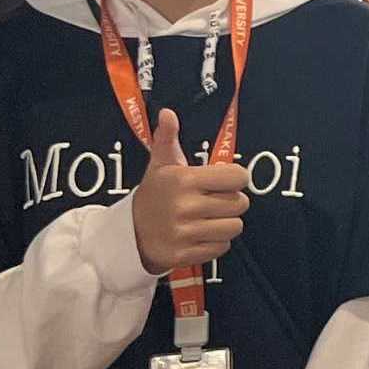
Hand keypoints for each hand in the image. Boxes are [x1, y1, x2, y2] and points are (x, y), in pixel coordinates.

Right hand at [129, 109, 250, 274]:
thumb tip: (168, 113)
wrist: (128, 234)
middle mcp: (185, 206)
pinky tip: (199, 235)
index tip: (224, 181)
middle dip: (231, 202)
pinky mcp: (185, 255)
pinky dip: (215, 243)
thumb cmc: (154, 195)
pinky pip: (222, 248)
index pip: (238, 177)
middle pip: (240, 204)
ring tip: (207, 219)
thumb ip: (167, 138)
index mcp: (184, 180)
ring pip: (235, 227)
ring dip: (225, 224)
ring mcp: (185, 233)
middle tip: (212, 202)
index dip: (235, 178)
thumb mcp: (159, 165)